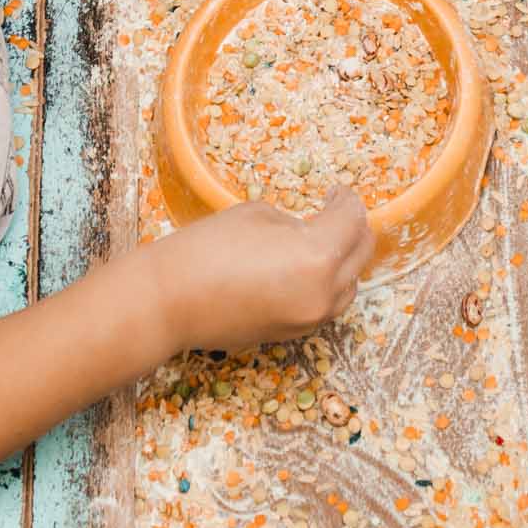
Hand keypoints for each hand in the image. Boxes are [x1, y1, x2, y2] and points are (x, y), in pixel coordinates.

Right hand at [144, 195, 375, 350]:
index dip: (346, 200)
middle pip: (361, 253)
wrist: (167, 302)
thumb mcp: (260, 214)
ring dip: (343, 260)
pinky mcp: (293, 335)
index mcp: (318, 255)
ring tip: (322, 240)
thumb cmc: (207, 249)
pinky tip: (306, 268)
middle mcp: (324, 293)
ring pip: (349, 285)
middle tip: (335, 210)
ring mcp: (310, 319)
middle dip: (352, 227)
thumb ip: (296, 222)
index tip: (335, 191)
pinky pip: (326, 306)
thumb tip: (310, 230)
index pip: (352, 220)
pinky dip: (326, 285)